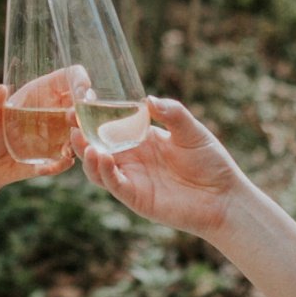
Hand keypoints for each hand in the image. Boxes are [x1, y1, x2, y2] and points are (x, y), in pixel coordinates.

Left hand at [0, 81, 79, 186]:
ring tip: (64, 150)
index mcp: (43, 93)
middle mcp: (55, 112)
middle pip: (84, 104)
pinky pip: (67, 161)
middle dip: (85, 111)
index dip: (80, 80)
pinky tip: (46, 167)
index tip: (81, 92)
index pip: (70, 76)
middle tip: (72, 120)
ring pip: (82, 133)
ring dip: (80, 140)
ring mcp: (58, 136)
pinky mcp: (54, 158)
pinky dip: (61, 164)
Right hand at [72, 97, 245, 240]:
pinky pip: (114, 184)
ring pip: (98, 168)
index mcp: (143, 140)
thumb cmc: (211, 163)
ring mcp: (133, 179)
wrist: (225, 197)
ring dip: (87, 154)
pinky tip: (102, 156)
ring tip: (80, 139)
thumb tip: (148, 99)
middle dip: (82, 134)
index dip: (96, 115)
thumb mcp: (192, 131)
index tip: (84, 98)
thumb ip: (171, 113)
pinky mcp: (136, 198)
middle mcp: (133, 160)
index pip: (112, 126)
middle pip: (98, 147)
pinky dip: (105, 171)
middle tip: (71, 118)